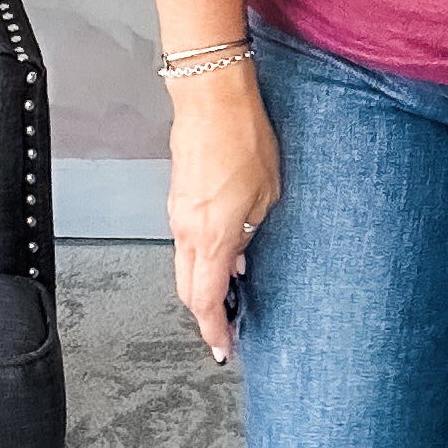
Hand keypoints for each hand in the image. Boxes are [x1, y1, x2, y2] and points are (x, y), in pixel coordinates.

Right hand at [166, 65, 280, 364]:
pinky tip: (224, 253)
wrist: (211, 99)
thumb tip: (244, 253)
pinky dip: (201, 258)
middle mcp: (188, 230)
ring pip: (185, 266)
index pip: (207, 300)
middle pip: (190, 291)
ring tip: (232, 293)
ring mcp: (179, 214)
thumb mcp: (269, 193)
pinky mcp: (178, 198)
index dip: (214, 330)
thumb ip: (255, 231)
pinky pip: (186, 241)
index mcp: (212, 236)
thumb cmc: (243, 137)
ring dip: (205, 285)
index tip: (224, 348)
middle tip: (227, 329)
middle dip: (207, 316)